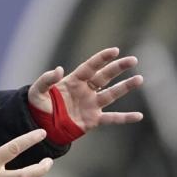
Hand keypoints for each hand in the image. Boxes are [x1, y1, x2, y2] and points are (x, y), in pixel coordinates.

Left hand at [28, 47, 143, 131]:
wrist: (41, 125)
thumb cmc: (39, 106)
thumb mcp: (37, 91)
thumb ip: (46, 79)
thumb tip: (59, 69)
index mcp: (73, 81)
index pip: (90, 67)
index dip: (102, 58)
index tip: (115, 50)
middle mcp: (85, 90)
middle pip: (105, 76)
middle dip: (118, 68)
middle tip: (133, 60)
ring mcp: (91, 105)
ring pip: (111, 94)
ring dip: (125, 87)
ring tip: (139, 79)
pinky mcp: (93, 119)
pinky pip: (112, 118)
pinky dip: (125, 118)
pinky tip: (138, 116)